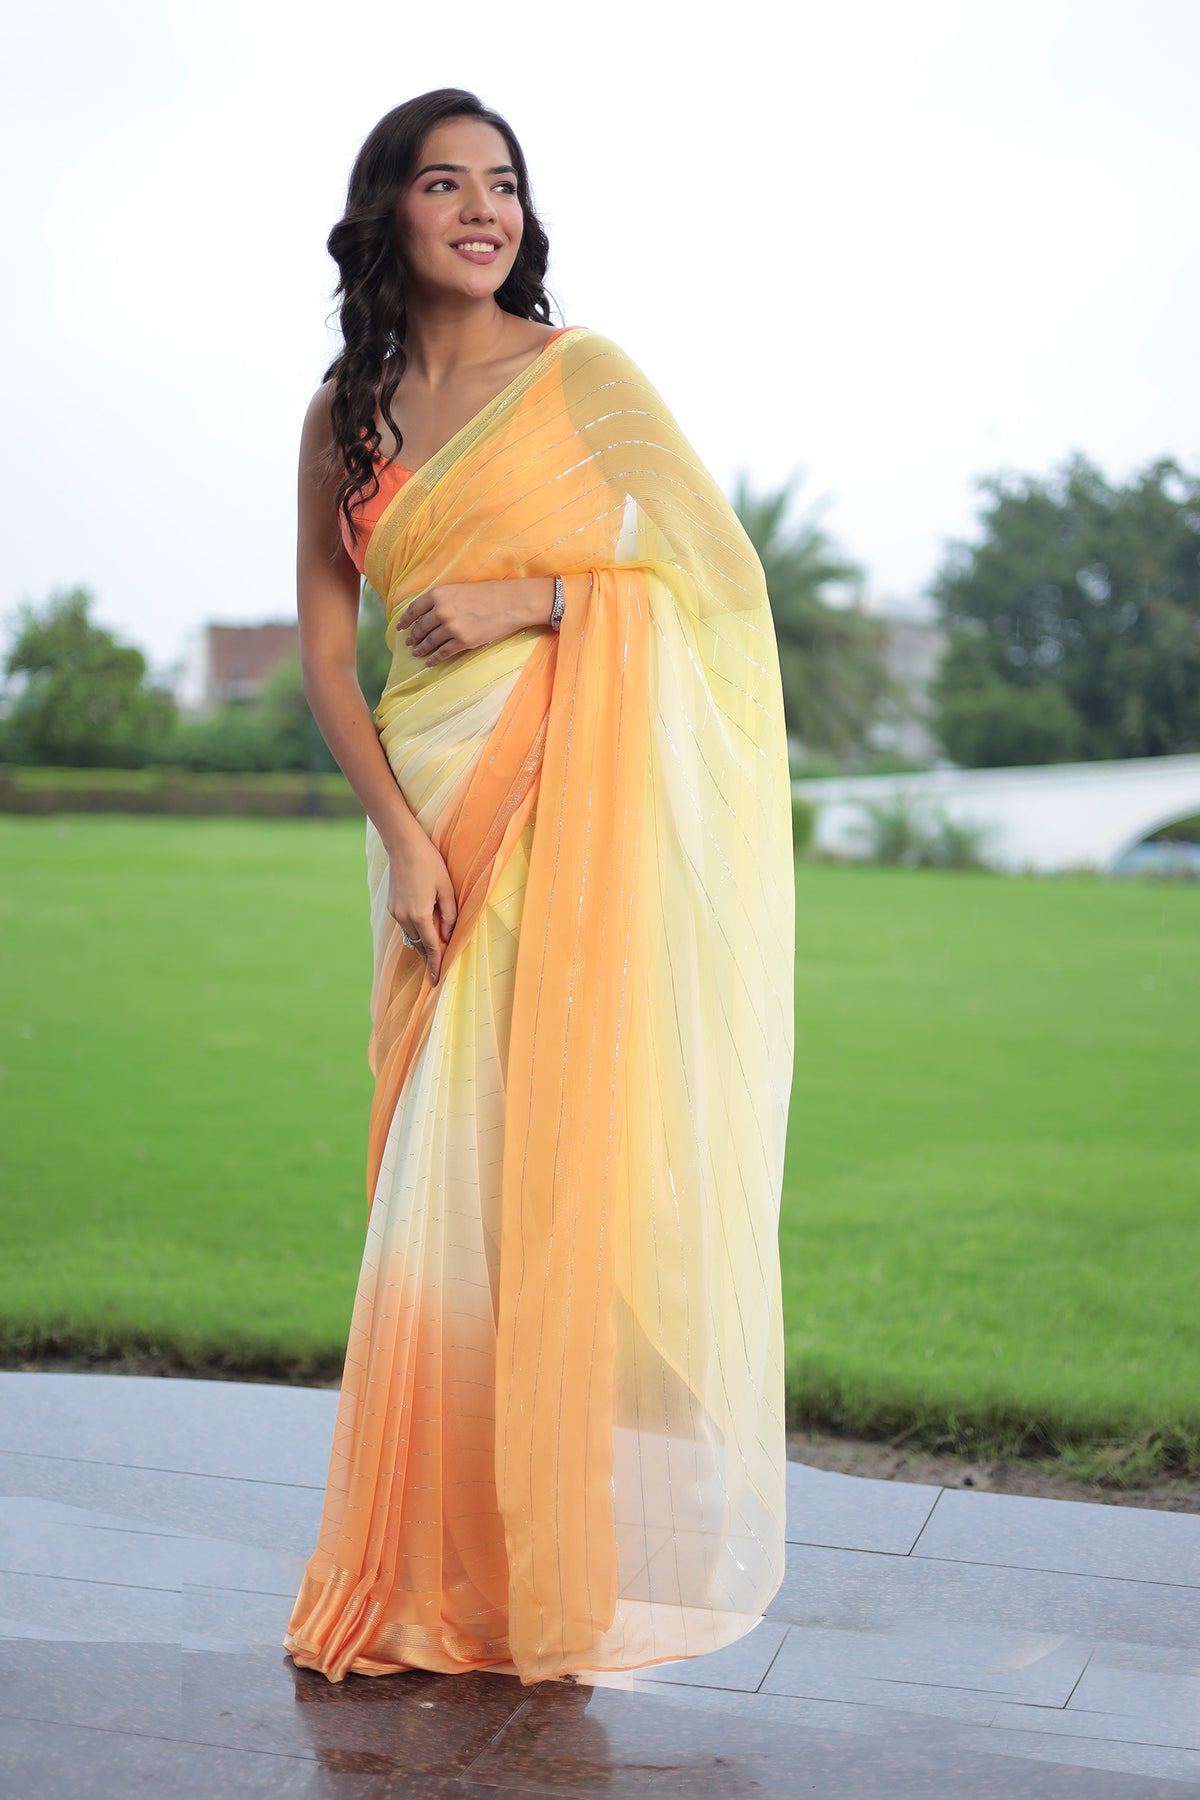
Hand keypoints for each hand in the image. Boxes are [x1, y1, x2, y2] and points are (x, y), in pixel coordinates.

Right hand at [385, 824, 457, 985]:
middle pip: (419, 945)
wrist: (403, 845)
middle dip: (429, 957)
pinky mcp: (391, 906)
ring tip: (434, 951)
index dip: (436, 964)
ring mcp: (395, 912)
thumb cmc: (429, 863)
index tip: (438, 980)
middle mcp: (404, 917)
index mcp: (420, 914)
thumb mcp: (447, 889)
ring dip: (422, 944)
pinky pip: (405, 926)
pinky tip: (424, 929)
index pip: (431, 946)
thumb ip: (449, 915)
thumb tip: (448, 936)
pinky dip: (415, 931)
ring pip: (410, 937)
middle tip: (438, 969)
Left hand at [396, 578, 552, 666]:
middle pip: (420, 627)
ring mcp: (451, 627)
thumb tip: (430, 614)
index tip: (399, 627)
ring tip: (416, 654)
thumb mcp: (460, 589)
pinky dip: (434, 659)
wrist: (511, 602)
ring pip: (429, 642)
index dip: (404, 620)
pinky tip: (429, 662)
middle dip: (413, 637)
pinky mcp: (463, 641)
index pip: (414, 609)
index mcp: (439, 594)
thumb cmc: (489, 594)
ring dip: (421, 649)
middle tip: (409, 643)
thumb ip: (443, 600)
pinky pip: (442, 653)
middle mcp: (441, 611)